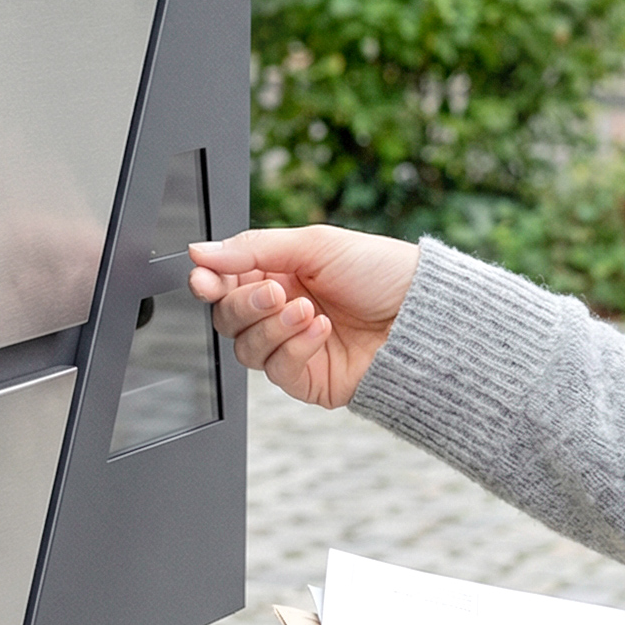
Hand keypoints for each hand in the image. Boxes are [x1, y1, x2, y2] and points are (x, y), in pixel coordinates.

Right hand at [187, 226, 419, 407]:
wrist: (424, 314)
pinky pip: (276, 371)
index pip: (226, 282)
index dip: (209, 281)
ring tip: (307, 310)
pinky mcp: (308, 380)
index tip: (203, 278)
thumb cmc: (381, 272)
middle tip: (273, 292)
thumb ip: (252, 248)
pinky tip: (320, 330)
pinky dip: (293, 348)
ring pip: (244, 348)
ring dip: (271, 327)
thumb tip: (201, 250)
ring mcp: (293, 347)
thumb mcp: (315, 245)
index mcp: (280, 274)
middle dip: (243, 304)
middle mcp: (281, 311)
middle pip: (228, 317)